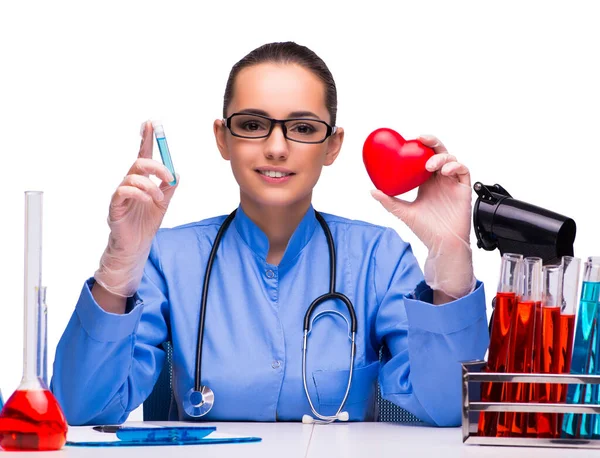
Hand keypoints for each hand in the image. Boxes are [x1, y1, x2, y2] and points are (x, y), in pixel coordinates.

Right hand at [93, 121, 178, 296]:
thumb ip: (168, 188)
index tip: (151, 124)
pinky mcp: (115, 206)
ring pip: (133, 177)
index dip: (146, 139)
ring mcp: (121, 194)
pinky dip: (140, 194)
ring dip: (151, 186)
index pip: (143, 155)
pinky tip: (148, 201)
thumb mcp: (163, 203)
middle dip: (156, 166)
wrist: (137, 245)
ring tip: (158, 199)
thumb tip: (176, 173)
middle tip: (168, 178)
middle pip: (139, 162)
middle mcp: (130, 183)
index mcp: (141, 180)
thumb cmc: (146, 223)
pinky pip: (124, 191)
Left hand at [371, 134, 474, 299]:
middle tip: (422, 139)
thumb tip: (372, 191)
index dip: (419, 146)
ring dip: (441, 157)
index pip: (424, 157)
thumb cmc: (425, 229)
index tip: (410, 140)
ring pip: (451, 159)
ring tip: (430, 166)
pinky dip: (455, 166)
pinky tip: (445, 171)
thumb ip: (389, 201)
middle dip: (432, 142)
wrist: (442, 243)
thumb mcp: (403, 212)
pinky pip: (463, 170)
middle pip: (439, 152)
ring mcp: (452, 183)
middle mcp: (439, 179)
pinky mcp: (463, 189)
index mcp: (426, 181)